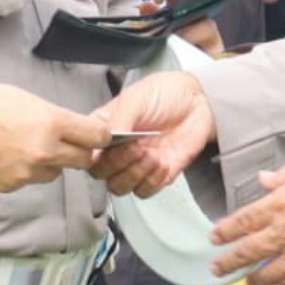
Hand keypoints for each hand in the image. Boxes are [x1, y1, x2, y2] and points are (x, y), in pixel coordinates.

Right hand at [0, 83, 114, 191]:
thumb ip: (54, 117)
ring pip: (53, 173)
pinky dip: (23, 171)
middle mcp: (44, 151)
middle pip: (82, 160)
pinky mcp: (9, 186)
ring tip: (23, 146)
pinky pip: (28, 181)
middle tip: (64, 142)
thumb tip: (72, 130)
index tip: (98, 136)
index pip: (96, 137)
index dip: (100, 136)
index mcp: (51, 123)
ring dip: (48, 163)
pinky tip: (4, 155)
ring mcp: (26, 172)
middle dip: (78, 151)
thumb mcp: (26, 99)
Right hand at [90, 72, 217, 195]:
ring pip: (120, 187)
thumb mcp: (136, 98)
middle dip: (118, 165)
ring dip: (136, 174)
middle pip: (100, 174)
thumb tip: (108, 137)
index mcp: (104, 130)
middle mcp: (116, 150)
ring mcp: (136, 164)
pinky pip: (145, 191)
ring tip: (152, 154)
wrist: (198, 101)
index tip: (109, 146)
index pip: (86, 151)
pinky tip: (162, 161)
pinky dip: (153, 180)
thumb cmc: (164, 93)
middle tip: (135, 148)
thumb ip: (120, 118)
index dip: (94, 155)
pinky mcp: (157, 174)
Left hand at [211, 156, 284, 284]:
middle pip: (247, 253)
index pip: (242, 222)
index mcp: (281, 204)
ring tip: (247, 282)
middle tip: (217, 268)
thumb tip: (263, 180)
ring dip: (254, 280)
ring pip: (269, 275)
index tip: (214, 237)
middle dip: (228, 262)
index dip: (225, 232)